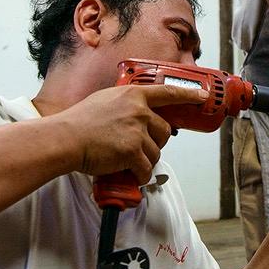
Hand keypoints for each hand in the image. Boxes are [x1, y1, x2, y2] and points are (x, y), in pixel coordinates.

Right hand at [57, 83, 207, 182]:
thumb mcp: (104, 100)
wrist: (65, 138)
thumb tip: (134, 113)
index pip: (167, 92)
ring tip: (126, 162)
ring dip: (144, 161)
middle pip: (165, 130)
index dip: (188, 95)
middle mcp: (139, 110)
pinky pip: (145, 169)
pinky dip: (138, 175)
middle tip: (140, 149)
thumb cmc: (78, 122)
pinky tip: (129, 175)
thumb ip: (123, 104)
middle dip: (156, 143)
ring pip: (156, 152)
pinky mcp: (132, 151)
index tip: (203, 96)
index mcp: (132, 95)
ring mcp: (137, 130)